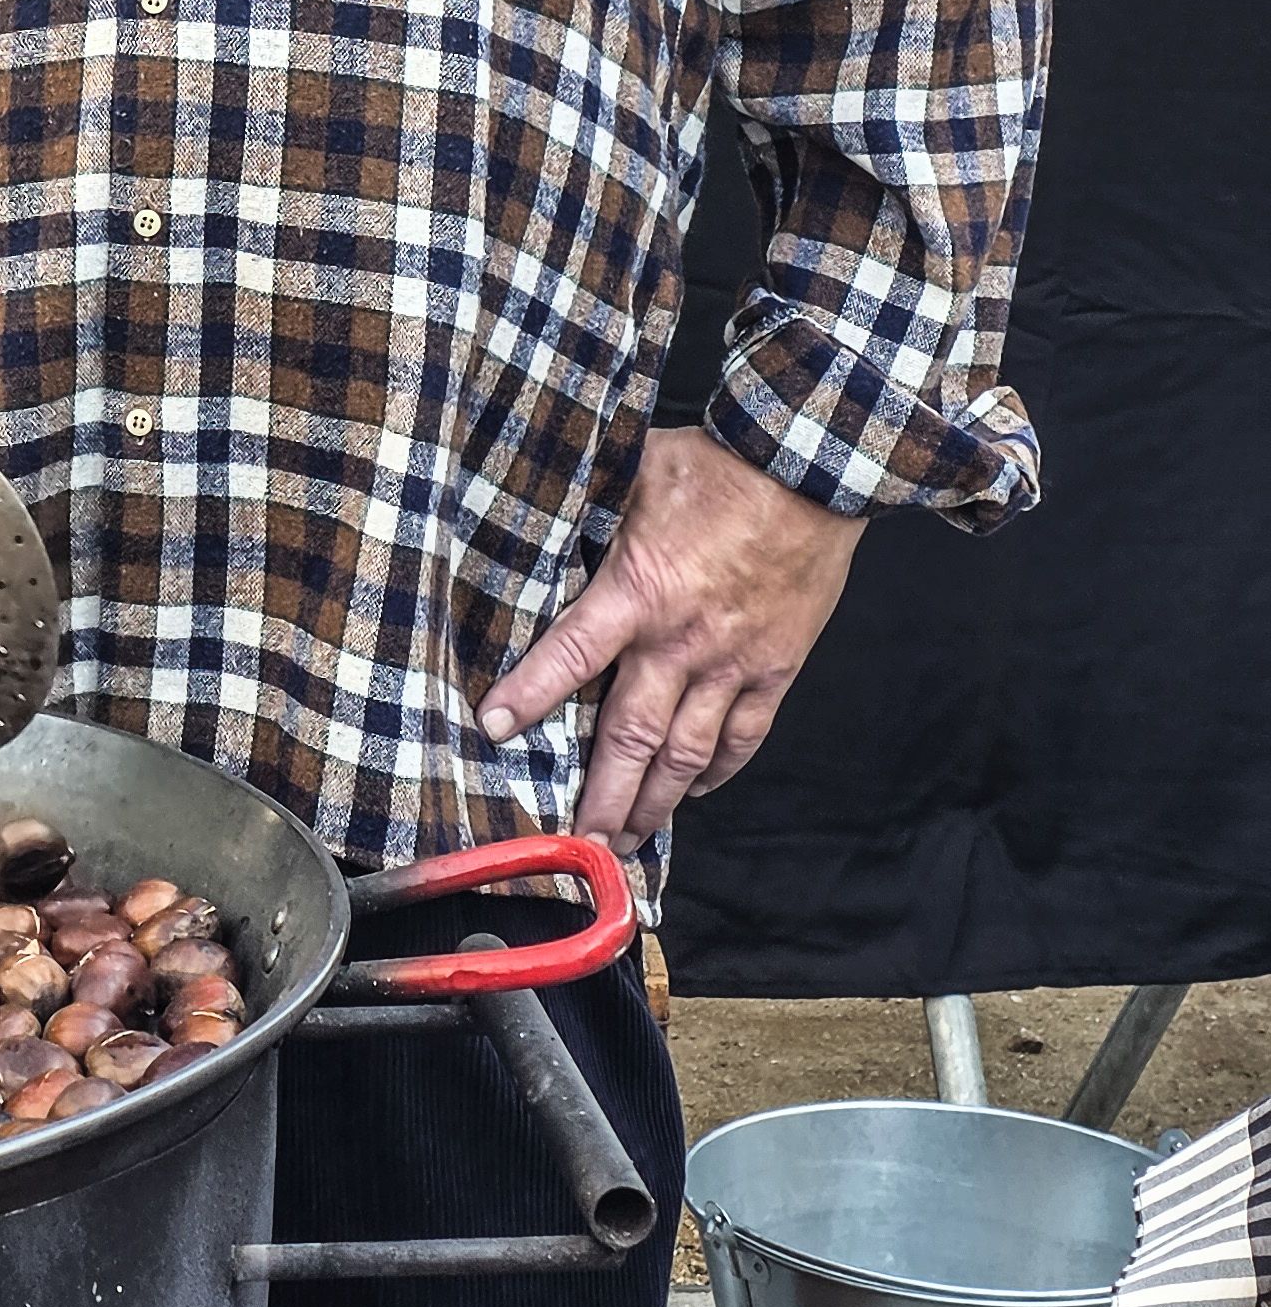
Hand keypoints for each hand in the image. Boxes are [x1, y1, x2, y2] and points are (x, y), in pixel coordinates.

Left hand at [481, 425, 862, 849]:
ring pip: (688, 753)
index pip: (572, 655)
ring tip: (628, 839)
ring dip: (656, 801)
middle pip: (632, 735)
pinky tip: (695, 791)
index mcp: (639, 590)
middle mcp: (683, 641)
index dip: (530, 695)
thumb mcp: (632, 476)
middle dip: (603, 794)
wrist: (811, 468)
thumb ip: (592, 517)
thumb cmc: (718, 464)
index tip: (495, 728)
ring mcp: (734, 663)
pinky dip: (717, 771)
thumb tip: (541, 521)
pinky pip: (743, 736)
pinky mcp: (776, 668)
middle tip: (579, 841)